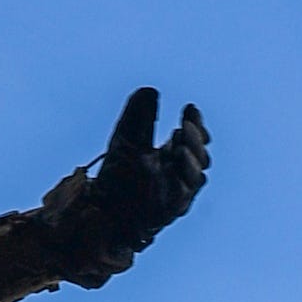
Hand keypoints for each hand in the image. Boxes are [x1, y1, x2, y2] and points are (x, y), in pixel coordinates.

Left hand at [91, 87, 209, 247]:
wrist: (100, 211)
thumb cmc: (114, 179)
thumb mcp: (125, 139)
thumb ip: (138, 116)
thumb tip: (150, 89)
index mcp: (172, 157)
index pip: (192, 138)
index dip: (194, 123)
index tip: (188, 107)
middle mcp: (178, 175)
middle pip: (200, 155)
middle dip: (196, 136)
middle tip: (186, 121)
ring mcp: (177, 193)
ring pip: (198, 174)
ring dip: (193, 153)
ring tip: (181, 135)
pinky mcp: (170, 208)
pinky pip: (185, 192)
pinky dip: (183, 174)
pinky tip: (175, 157)